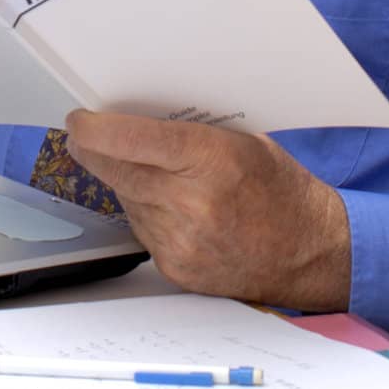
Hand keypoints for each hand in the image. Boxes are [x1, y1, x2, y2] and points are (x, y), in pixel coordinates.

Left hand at [66, 110, 351, 310]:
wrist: (309, 252)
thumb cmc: (279, 187)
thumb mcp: (241, 142)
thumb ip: (188, 133)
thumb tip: (132, 120)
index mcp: (210, 160)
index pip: (132, 140)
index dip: (95, 129)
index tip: (79, 119)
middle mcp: (191, 203)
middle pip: (116, 171)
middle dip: (92, 151)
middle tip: (81, 136)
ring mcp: (182, 241)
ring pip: (125, 199)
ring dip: (122, 182)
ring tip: (142, 169)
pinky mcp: (176, 269)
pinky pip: (141, 229)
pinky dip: (144, 213)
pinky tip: (166, 205)